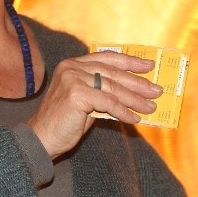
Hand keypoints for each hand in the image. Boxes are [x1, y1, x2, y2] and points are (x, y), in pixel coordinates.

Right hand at [28, 51, 161, 158]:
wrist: (41, 139)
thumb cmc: (64, 122)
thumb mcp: (86, 101)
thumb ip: (103, 91)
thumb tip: (133, 92)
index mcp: (73, 64)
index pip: (106, 58)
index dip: (129, 61)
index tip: (148, 65)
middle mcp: (72, 67)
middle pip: (113, 72)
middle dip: (137, 82)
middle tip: (156, 90)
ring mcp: (73, 78)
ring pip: (113, 88)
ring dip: (135, 99)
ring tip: (151, 107)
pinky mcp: (76, 94)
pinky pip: (108, 103)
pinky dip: (124, 112)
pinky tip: (134, 119)